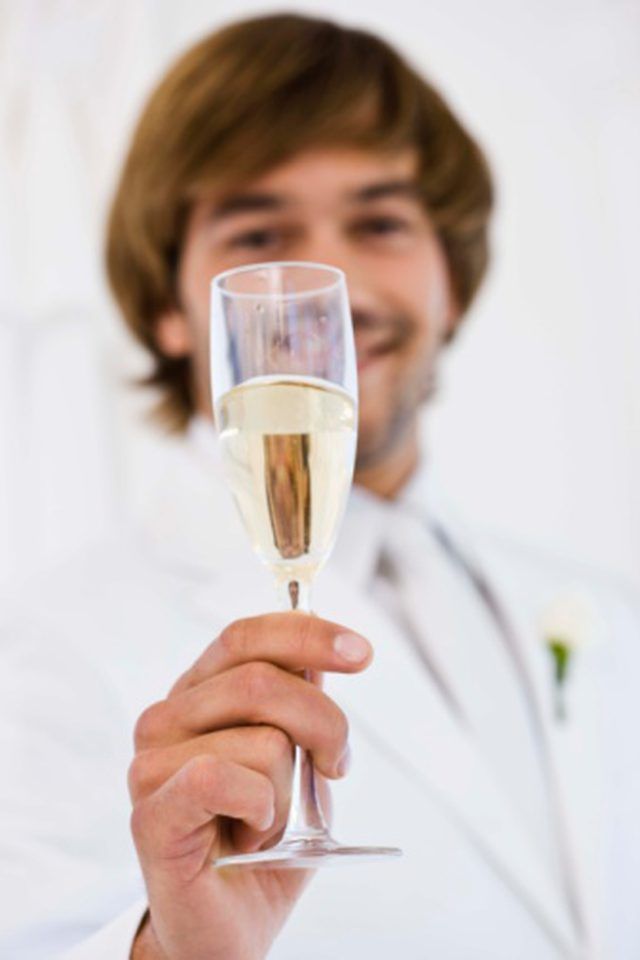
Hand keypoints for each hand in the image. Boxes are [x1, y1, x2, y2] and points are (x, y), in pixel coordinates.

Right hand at [128, 613, 372, 959]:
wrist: (231, 930)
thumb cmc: (265, 844)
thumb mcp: (300, 763)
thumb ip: (301, 706)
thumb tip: (322, 654)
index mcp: (200, 695)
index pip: (246, 637)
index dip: (306, 633)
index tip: (361, 654)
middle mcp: (168, 718)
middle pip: (262, 680)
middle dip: (325, 725)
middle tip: (336, 767)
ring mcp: (151, 764)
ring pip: (261, 741)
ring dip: (289, 793)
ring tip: (267, 824)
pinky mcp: (150, 812)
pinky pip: (221, 778)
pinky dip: (259, 809)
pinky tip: (249, 835)